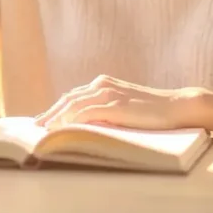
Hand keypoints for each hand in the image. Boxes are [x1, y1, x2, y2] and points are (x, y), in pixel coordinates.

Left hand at [34, 75, 206, 130]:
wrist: (176, 105)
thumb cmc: (154, 110)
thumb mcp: (125, 106)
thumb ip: (106, 109)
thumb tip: (88, 122)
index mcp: (104, 83)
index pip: (73, 96)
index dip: (56, 108)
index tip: (43, 119)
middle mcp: (102, 84)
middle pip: (68, 98)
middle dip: (50, 112)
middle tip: (35, 126)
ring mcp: (108, 93)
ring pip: (73, 104)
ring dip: (55, 117)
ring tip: (43, 129)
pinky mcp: (115, 105)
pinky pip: (86, 112)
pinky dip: (70, 120)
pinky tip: (61, 129)